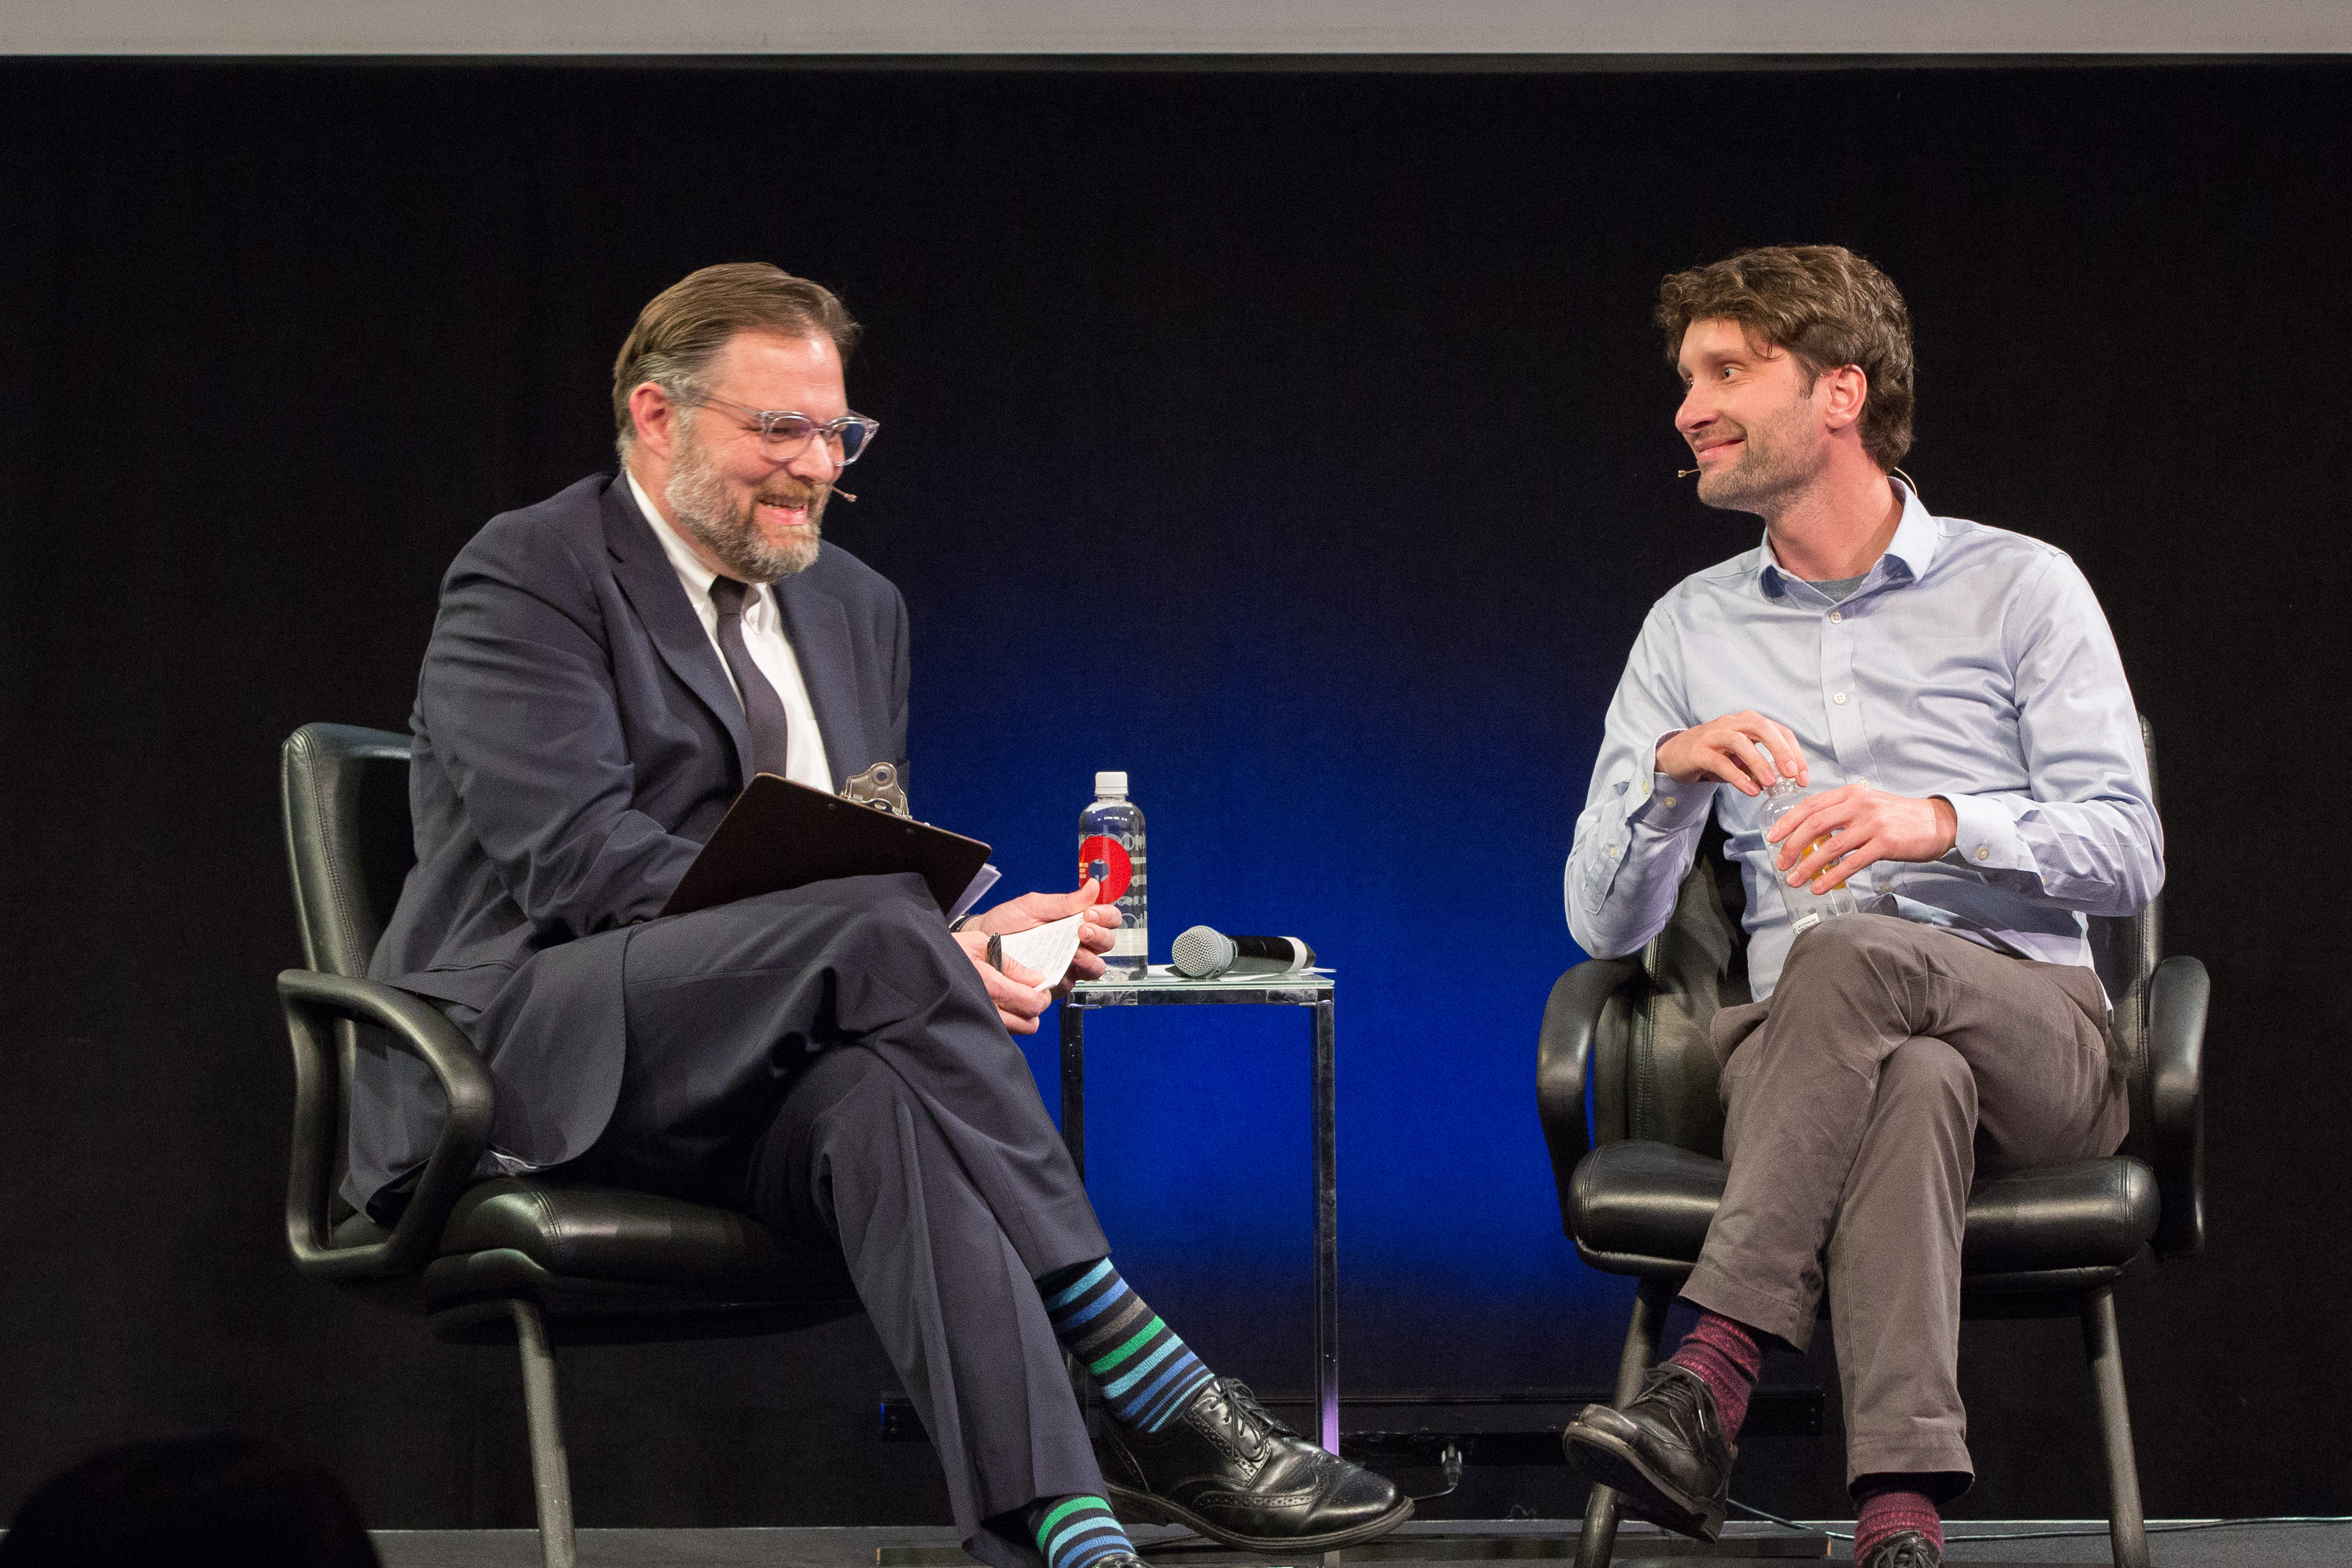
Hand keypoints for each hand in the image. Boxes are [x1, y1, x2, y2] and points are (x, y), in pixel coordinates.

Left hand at [956, 879, 1122, 1032]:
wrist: (982, 943)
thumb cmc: (1007, 922)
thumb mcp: (1034, 906)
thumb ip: (1065, 901)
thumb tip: (1094, 887)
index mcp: (1076, 920)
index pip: (1107, 918)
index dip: (1106, 916)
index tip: (1090, 914)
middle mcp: (1077, 943)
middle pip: (1107, 943)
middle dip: (1100, 935)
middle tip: (1082, 929)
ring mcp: (1068, 964)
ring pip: (1097, 967)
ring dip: (1091, 958)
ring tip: (1075, 951)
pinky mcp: (1057, 983)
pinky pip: (1073, 984)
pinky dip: (1071, 975)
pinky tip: (1060, 967)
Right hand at [1655, 711, 1809, 795]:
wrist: (1676, 755)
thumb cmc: (1715, 755)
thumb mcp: (1742, 759)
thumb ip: (1761, 768)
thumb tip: (1784, 783)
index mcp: (1749, 722)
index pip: (1779, 731)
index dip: (1795, 753)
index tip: (1803, 778)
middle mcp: (1733, 723)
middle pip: (1762, 728)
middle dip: (1781, 750)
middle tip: (1792, 775)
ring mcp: (1714, 735)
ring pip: (1740, 742)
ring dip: (1759, 762)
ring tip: (1770, 784)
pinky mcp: (1698, 751)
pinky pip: (1720, 762)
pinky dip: (1738, 777)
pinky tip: (1751, 791)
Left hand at [1764, 785, 1958, 893]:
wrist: (1937, 822)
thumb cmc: (1898, 816)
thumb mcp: (1867, 804)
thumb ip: (1841, 813)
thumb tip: (1811, 834)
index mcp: (1851, 793)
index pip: (1810, 805)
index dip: (1787, 821)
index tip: (1772, 837)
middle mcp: (1859, 805)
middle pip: (1814, 825)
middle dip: (1791, 845)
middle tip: (1780, 863)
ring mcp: (1872, 824)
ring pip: (1830, 846)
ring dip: (1808, 866)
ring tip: (1794, 880)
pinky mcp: (1884, 844)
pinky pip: (1851, 863)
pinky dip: (1832, 877)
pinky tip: (1820, 887)